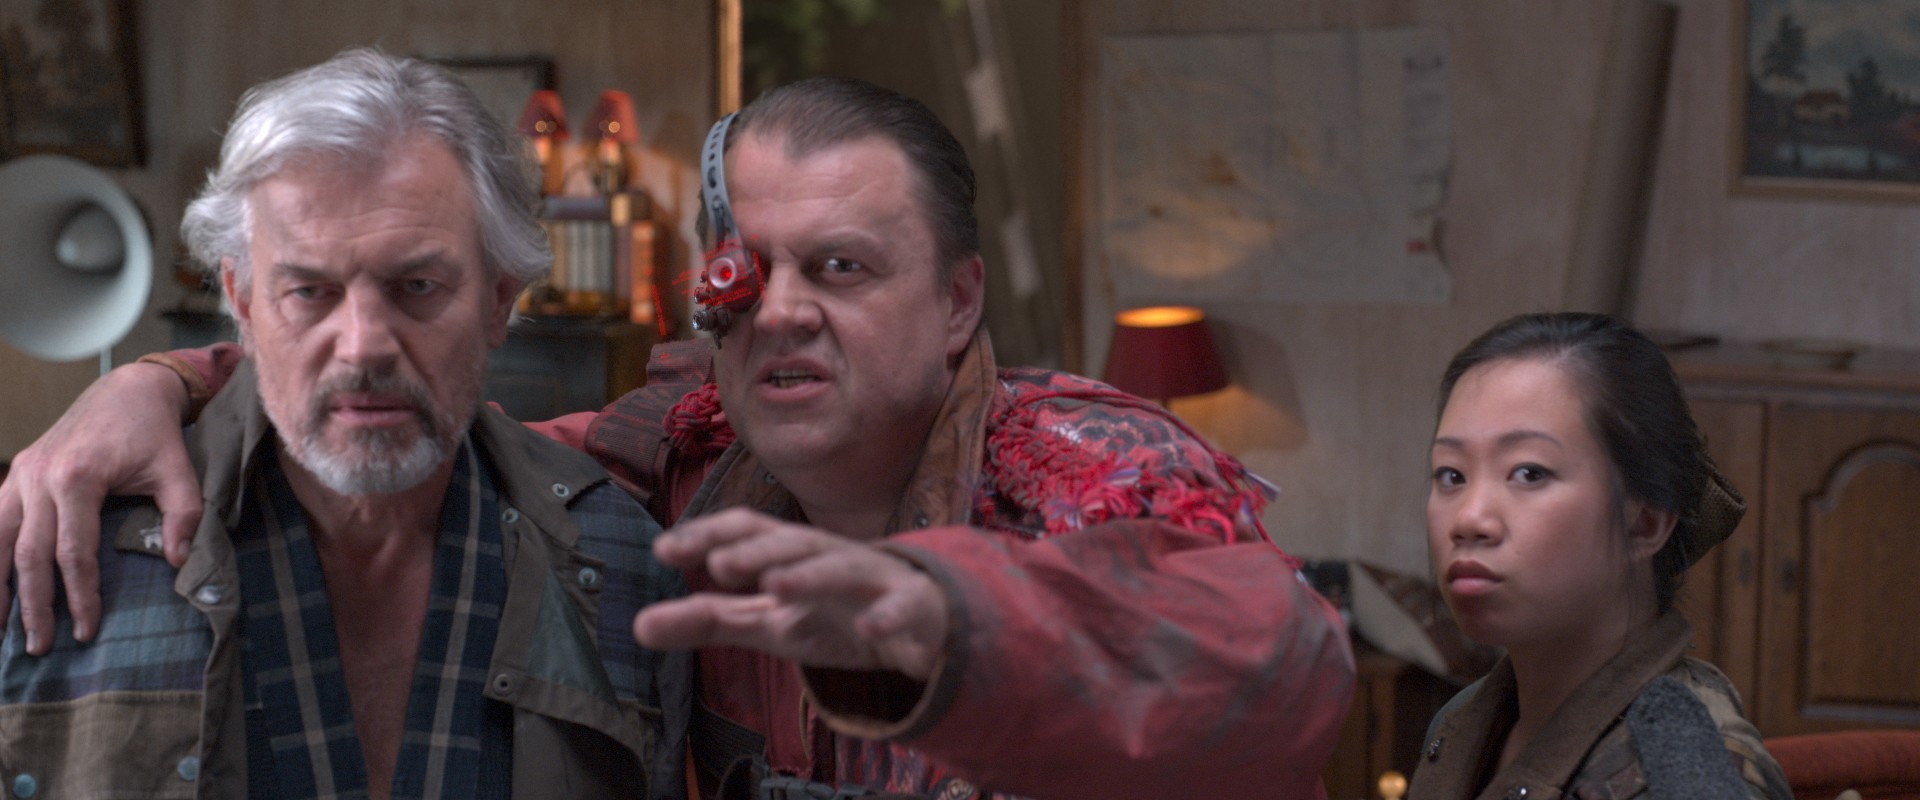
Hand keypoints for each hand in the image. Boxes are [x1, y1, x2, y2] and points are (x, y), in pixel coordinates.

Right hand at [0, 362, 200, 653]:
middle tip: (40, 647)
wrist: (127, 388)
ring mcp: (21, 474)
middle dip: (34, 606)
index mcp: (78, 478)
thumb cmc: (155, 432)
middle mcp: (39, 478)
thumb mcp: (179, 471)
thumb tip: (177, 564)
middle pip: (27, 554)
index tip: (87, 630)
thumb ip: (183, 516)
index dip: (79, 595)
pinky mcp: (16, 473)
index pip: (72, 552)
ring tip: (1, 629)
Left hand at [633, 508, 948, 680]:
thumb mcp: (768, 622)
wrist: (922, 626)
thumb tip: (637, 627)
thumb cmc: (836, 614)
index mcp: (793, 554)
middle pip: (794, 542)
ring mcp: (875, 580)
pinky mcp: (915, 610)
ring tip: (777, 586)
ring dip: (811, 574)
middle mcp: (830, 556)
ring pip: (843, 567)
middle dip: (759, 549)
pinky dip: (888, 616)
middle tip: (721, 565)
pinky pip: (903, 608)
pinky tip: (869, 629)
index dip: (708, 535)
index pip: (748, 530)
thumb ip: (709, 619)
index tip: (664, 551)